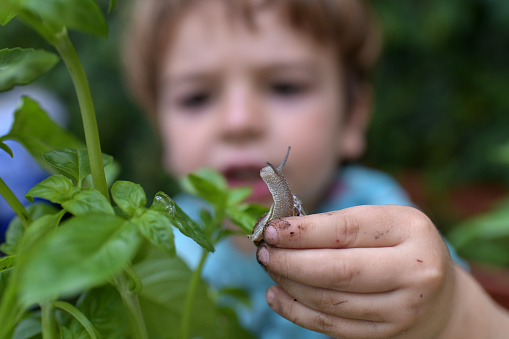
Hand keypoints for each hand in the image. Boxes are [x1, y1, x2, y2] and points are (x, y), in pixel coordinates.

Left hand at [256, 205, 455, 337]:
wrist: (440, 296)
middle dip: (291, 261)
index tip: (272, 229)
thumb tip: (281, 230)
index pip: (347, 230)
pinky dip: (296, 311)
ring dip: (289, 283)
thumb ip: (339, 224)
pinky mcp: (386, 335)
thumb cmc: (401, 246)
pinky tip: (276, 295)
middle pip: (338, 270)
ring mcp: (402, 309)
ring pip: (330, 300)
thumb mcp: (383, 222)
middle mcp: (413, 271)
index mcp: (411, 230)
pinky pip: (331, 327)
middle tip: (264, 252)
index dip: (303, 231)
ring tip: (269, 267)